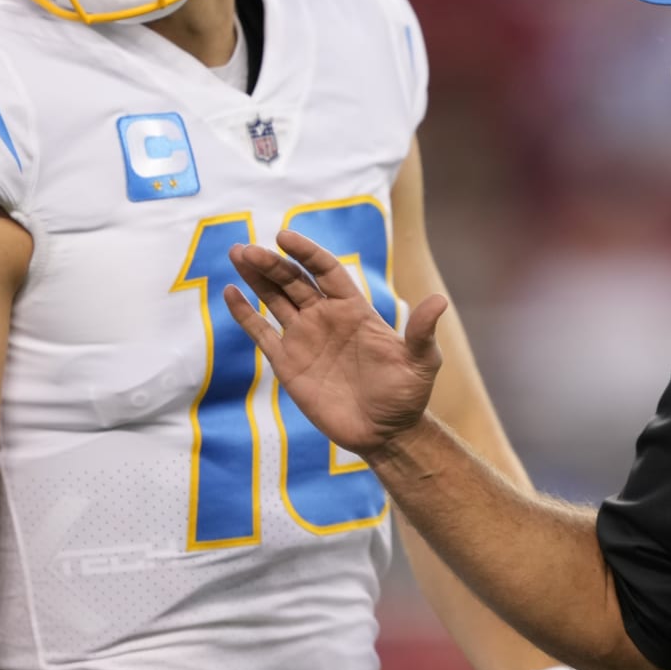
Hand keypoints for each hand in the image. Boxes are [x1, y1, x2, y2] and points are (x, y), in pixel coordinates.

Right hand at [224, 230, 447, 457]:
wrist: (385, 433)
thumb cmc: (407, 396)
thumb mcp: (421, 362)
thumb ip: (422, 332)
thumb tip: (440, 301)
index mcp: (354, 309)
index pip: (325, 271)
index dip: (306, 253)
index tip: (285, 236)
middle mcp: (326, 317)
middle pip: (294, 281)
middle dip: (271, 263)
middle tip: (248, 249)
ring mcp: (305, 338)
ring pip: (275, 299)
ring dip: (256, 278)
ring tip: (236, 254)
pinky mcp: (288, 364)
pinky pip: (262, 333)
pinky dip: (245, 313)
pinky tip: (230, 292)